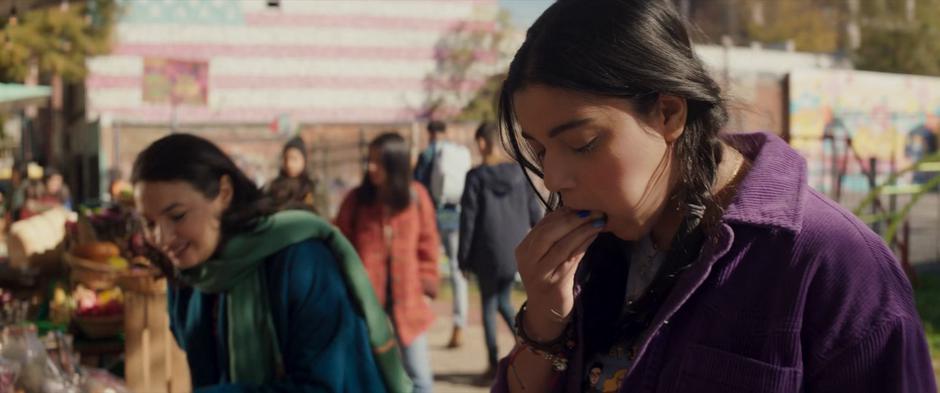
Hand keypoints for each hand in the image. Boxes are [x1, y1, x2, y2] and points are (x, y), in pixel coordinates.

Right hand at [515, 208, 604, 340]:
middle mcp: (528, 260)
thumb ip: (553, 237)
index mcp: (524, 250)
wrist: (545, 312)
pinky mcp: (554, 283)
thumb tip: (575, 210)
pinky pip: (571, 259)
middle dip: (573, 219)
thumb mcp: (545, 257)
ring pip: (562, 245)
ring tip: (598, 221)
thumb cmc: (549, 278)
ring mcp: (539, 273)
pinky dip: (584, 244)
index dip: (563, 213)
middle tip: (593, 210)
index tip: (582, 205)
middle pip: (549, 232)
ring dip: (582, 231)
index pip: (543, 225)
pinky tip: (594, 236)